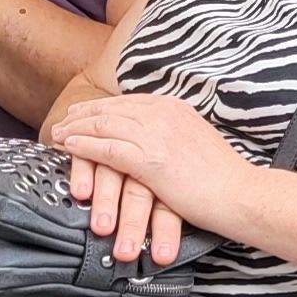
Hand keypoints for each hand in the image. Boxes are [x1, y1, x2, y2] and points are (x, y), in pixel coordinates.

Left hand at [47, 91, 244, 263]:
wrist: (240, 194)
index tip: (81, 112)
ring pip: (103, 125)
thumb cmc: (222, 177)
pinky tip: (68, 147)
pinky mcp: (150, 159)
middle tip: (61, 121)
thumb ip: (172, 134)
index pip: (126, 103)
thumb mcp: (194, 142)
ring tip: (57, 134)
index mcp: (174, 107)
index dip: (100, 107)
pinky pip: (106, 148)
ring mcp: (156, 134)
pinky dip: (83, 146)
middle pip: (111, 109)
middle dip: (82, 114)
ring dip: (75, 129)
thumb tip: (156, 138)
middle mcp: (163, 113)